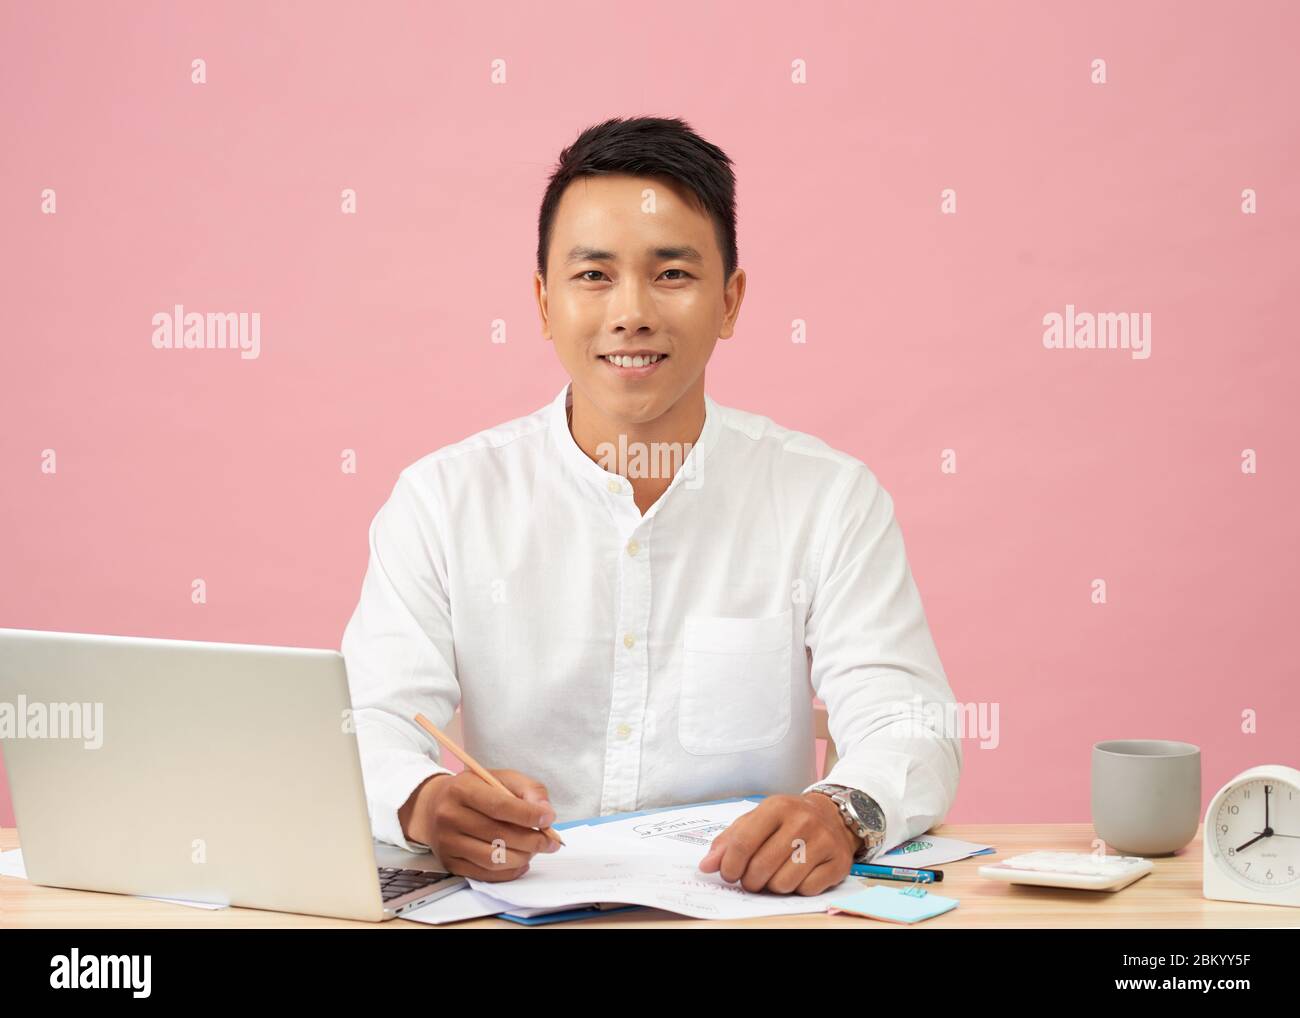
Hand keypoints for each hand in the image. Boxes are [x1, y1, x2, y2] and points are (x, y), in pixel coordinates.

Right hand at [398, 768, 559, 880]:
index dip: (528, 814)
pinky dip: (509, 872)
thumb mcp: (499, 778)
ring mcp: (448, 843)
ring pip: (493, 859)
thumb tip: (545, 812)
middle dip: (533, 840)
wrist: (433, 806)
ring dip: (522, 857)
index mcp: (462, 789)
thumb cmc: (473, 790)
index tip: (549, 818)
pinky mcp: (450, 863)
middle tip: (551, 841)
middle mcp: (450, 816)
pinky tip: (521, 862)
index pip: (499, 806)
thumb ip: (527, 789)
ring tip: (534, 849)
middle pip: (499, 835)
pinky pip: (485, 874)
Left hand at [696, 792, 860, 894]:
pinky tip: (798, 874)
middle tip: (751, 878)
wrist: (833, 815)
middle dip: (750, 880)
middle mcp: (802, 821)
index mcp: (777, 807)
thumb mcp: (757, 819)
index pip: (743, 843)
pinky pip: (806, 890)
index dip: (729, 865)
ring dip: (773, 886)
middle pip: (761, 867)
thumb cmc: (788, 820)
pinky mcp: (838, 862)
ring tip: (775, 874)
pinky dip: (798, 888)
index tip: (728, 874)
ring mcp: (823, 841)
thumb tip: (706, 866)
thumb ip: (729, 841)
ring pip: (783, 883)